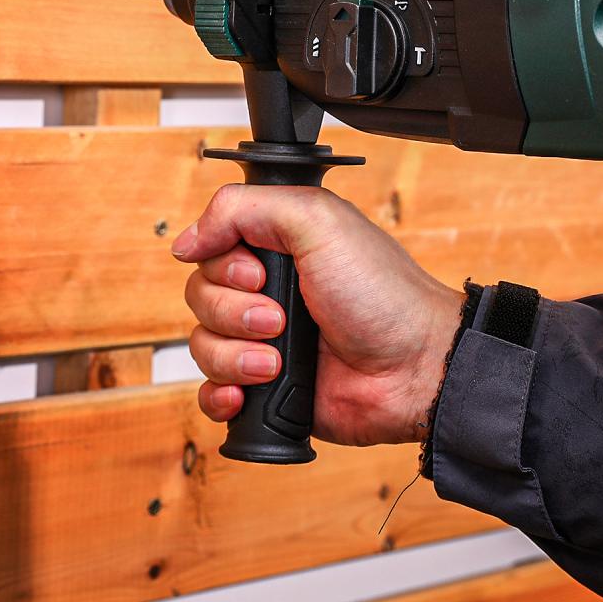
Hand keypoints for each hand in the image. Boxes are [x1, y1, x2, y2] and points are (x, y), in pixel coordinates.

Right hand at [172, 185, 462, 446]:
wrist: (414, 369)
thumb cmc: (382, 293)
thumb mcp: (318, 220)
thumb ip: (245, 208)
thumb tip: (188, 238)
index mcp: (278, 246)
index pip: (210, 247)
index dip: (224, 264)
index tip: (258, 273)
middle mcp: (268, 290)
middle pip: (200, 296)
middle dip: (234, 312)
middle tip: (280, 317)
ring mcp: (265, 340)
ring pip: (202, 345)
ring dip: (236, 354)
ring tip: (278, 359)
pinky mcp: (266, 387)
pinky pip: (212, 392)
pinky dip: (224, 393)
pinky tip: (254, 389)